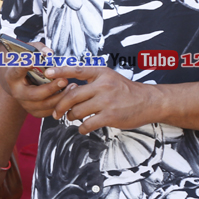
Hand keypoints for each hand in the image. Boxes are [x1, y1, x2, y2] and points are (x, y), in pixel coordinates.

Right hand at [0, 41, 64, 117]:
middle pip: (34, 94)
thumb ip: (39, 49)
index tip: (32, 62)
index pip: (16, 72)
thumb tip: (49, 52)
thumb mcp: (29, 53)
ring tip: (73, 86)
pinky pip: (50, 111)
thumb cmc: (26, 65)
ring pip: (45, 105)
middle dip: (51, 88)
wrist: (21, 82)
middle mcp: (17, 92)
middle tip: (64, 79)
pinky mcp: (35, 112)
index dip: (24, 67)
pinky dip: (62, 104)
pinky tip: (70, 95)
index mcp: (12, 77)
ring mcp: (25, 104)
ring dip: (61, 97)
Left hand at [46, 65, 162, 133]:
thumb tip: (68, 87)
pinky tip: (83, 128)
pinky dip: (82, 128)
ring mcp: (106, 101)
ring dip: (71, 116)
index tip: (47, 73)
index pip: (77, 70)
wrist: (150, 102)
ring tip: (72, 118)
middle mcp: (103, 86)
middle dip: (60, 105)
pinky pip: (88, 124)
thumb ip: (91, 80)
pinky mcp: (110, 116)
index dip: (60, 71)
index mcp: (101, 73)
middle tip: (56, 112)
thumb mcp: (110, 78)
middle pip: (72, 95)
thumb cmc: (126, 90)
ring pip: (78, 111)